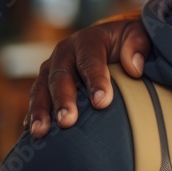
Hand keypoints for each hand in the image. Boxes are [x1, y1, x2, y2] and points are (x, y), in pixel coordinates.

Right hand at [26, 15, 150, 137]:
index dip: (95, 79)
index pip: (90, 59)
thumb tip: (134, 68)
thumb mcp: (139, 35)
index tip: (102, 102)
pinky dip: (32, 116)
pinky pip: (36, 100)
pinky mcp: (45, 85)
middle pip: (60, 76)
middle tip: (67, 121)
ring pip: (41, 89)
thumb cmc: (127, 42)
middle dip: (63, 100)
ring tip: (40, 132)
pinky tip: (33, 135)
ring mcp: (51, 69)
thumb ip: (138, 45)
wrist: (112, 42)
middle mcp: (64, 53)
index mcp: (88, 40)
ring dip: (40, 111)